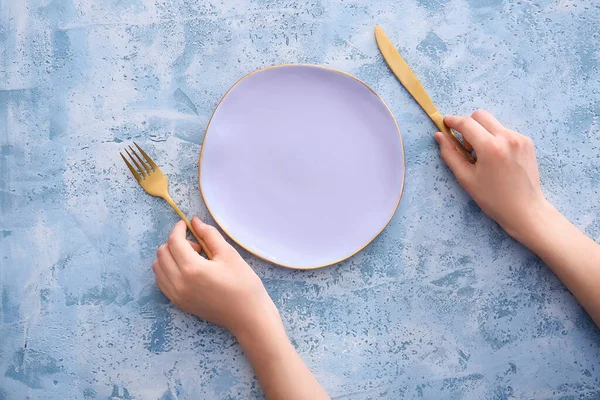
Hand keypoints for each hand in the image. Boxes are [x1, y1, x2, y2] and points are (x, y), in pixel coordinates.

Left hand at [153, 219, 329, 398]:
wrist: (248, 316)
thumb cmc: (243, 284)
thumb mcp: (229, 254)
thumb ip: (209, 235)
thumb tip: (195, 221)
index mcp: (192, 269)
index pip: (174, 242)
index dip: (178, 229)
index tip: (186, 224)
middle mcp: (179, 283)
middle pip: (162, 253)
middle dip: (175, 243)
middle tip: (196, 246)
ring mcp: (176, 295)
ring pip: (158, 267)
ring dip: (170, 257)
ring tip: (192, 259)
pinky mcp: (178, 303)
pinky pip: (162, 282)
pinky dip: (167, 271)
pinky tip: (186, 270)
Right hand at [434, 109, 549, 242]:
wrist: (525, 209)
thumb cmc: (493, 198)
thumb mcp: (466, 178)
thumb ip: (450, 154)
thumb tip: (439, 136)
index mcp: (490, 147)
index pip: (467, 123)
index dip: (453, 121)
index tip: (445, 122)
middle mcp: (507, 138)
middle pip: (480, 115)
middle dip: (469, 125)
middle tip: (468, 148)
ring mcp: (520, 138)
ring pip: (493, 123)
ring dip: (483, 133)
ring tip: (484, 157)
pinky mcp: (527, 142)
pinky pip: (505, 131)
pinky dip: (496, 139)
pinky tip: (498, 159)